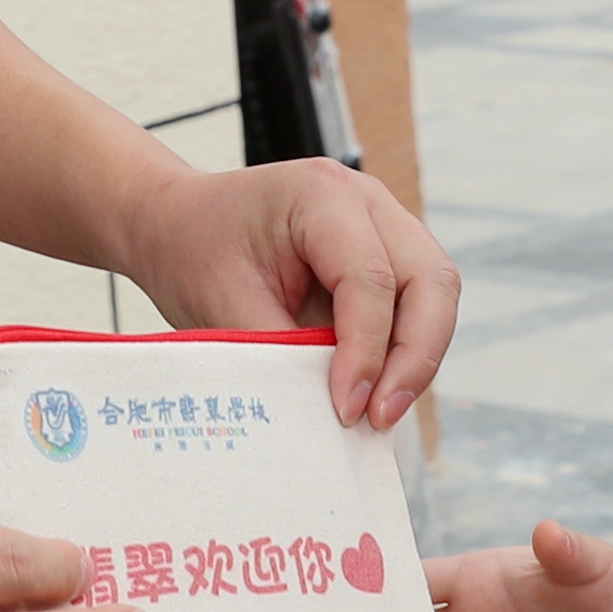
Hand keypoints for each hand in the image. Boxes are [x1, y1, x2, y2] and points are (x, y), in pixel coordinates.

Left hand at [119, 160, 459, 425]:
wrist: (177, 224)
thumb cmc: (193, 251)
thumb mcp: (223, 304)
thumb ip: (282, 354)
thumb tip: (333, 411)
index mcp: (321, 194)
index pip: (370, 277)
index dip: (366, 351)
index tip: (346, 408)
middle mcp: (366, 200)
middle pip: (430, 279)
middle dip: (415, 356)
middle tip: (380, 417)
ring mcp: (383, 224)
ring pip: (435, 293)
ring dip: (416, 357)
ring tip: (378, 412)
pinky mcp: (385, 256)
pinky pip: (416, 305)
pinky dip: (404, 351)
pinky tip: (373, 391)